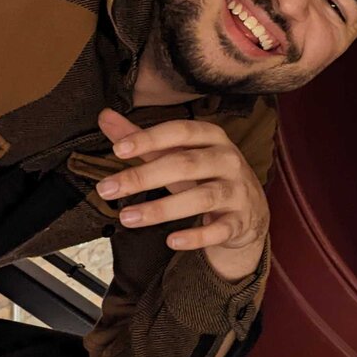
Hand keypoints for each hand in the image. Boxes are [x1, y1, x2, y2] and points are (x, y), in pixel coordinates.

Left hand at [95, 109, 268, 282]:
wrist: (250, 211)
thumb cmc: (208, 176)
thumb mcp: (179, 155)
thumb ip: (145, 141)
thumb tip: (105, 117)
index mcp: (213, 138)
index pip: (181, 131)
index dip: (150, 138)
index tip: (119, 149)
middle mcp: (228, 161)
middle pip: (186, 164)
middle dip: (144, 177)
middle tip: (107, 189)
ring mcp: (237, 191)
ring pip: (201, 197)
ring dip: (161, 208)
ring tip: (127, 217)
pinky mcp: (240, 220)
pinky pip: (219, 229)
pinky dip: (196, 236)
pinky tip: (172, 240)